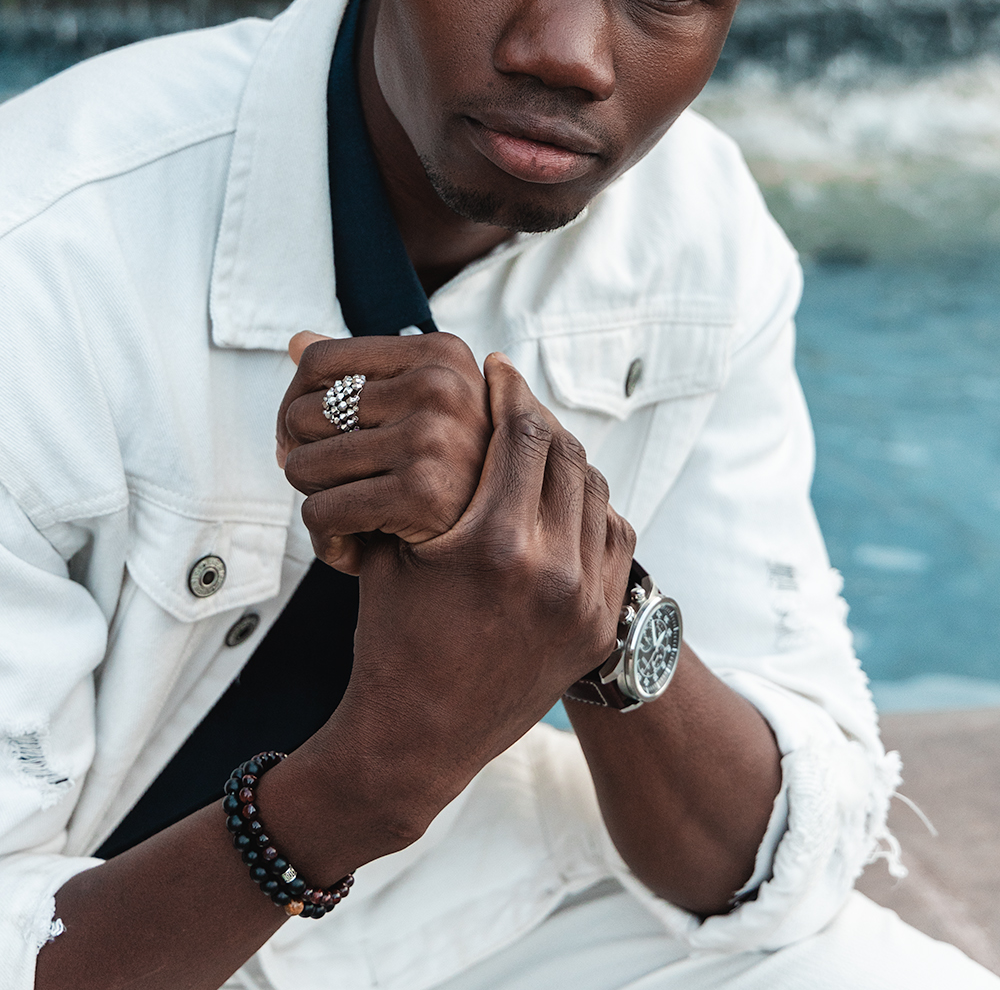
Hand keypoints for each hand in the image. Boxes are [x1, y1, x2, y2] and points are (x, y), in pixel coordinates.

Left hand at [276, 330, 491, 572]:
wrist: (505, 531)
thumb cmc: (452, 463)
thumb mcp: (423, 399)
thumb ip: (363, 370)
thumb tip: (296, 340)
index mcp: (438, 353)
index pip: (319, 360)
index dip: (295, 399)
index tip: (304, 436)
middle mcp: (439, 386)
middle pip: (303, 414)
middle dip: (304, 453)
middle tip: (332, 480)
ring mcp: (432, 438)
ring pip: (303, 466)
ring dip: (315, 496)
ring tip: (347, 507)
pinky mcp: (422, 493)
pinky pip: (320, 513)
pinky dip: (324, 536)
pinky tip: (349, 541)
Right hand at [330, 353, 636, 800]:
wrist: (417, 741)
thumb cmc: (389, 639)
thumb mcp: (390, 550)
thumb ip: (413, 476)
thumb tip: (412, 403)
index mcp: (494, 543)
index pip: (523, 435)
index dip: (510, 392)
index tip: (497, 369)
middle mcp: (551, 569)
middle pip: (566, 455)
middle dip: (539, 419)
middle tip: (516, 401)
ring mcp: (584, 602)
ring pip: (597, 493)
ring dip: (567, 461)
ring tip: (537, 445)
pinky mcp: (598, 625)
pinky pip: (615, 539)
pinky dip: (592, 509)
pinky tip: (562, 497)